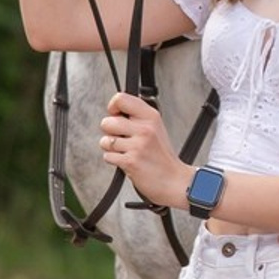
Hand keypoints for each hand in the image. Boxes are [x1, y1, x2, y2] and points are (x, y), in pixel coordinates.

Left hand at [99, 91, 190, 207]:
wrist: (173, 180)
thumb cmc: (161, 155)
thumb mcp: (155, 127)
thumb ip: (137, 117)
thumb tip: (115, 110)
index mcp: (151, 116)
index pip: (121, 99)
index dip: (113, 107)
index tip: (117, 115)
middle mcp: (145, 128)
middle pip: (107, 121)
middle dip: (110, 132)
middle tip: (122, 138)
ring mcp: (138, 145)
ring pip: (105, 140)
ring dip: (111, 148)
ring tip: (125, 150)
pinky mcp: (131, 161)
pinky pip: (108, 156)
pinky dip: (113, 160)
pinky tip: (126, 160)